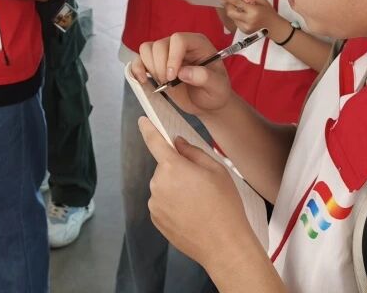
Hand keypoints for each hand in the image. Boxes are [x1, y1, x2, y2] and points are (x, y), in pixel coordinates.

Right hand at [130, 32, 233, 115]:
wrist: (207, 103)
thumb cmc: (215, 92)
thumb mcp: (218, 87)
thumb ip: (205, 78)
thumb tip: (184, 72)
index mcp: (197, 44)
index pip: (178, 40)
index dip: (172, 57)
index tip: (174, 76)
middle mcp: (179, 45)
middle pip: (159, 45)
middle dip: (160, 66)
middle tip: (169, 83)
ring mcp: (165, 53)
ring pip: (146, 49)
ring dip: (150, 68)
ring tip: (163, 83)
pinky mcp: (155, 64)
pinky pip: (138, 59)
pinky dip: (137, 69)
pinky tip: (143, 81)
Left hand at [138, 117, 260, 273]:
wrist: (224, 246)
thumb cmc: (224, 207)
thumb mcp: (216, 170)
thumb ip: (193, 152)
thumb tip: (177, 143)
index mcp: (172, 167)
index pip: (154, 141)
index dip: (148, 129)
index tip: (142, 121)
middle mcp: (158, 184)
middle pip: (165, 168)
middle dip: (179, 170)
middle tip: (201, 184)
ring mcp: (155, 204)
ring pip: (164, 186)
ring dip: (176, 189)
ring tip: (199, 204)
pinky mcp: (156, 220)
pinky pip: (162, 203)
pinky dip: (173, 205)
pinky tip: (191, 215)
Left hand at [219, 0, 278, 34]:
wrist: (275, 28)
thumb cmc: (269, 12)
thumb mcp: (262, 0)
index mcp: (254, 11)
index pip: (237, 3)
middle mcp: (248, 21)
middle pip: (230, 12)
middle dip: (227, 6)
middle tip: (229, 2)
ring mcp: (246, 28)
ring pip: (232, 17)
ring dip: (233, 11)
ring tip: (241, 9)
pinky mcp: (244, 31)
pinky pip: (236, 22)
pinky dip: (237, 17)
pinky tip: (244, 16)